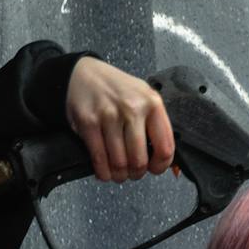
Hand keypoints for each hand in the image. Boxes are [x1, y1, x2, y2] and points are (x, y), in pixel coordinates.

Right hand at [66, 57, 177, 182]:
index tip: (154, 169)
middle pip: (140, 159)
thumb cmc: (115, 88)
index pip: (165, 148)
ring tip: (119, 173)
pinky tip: (105, 172)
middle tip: (133, 173)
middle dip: (137, 173)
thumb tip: (166, 160)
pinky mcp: (88, 122)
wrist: (82, 72)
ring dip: (120, 175)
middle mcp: (132, 109)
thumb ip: (156, 125)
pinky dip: (103, 171)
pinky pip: (99, 158)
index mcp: (152, 104)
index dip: (160, 166)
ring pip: (120, 162)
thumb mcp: (143, 97)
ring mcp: (109, 115)